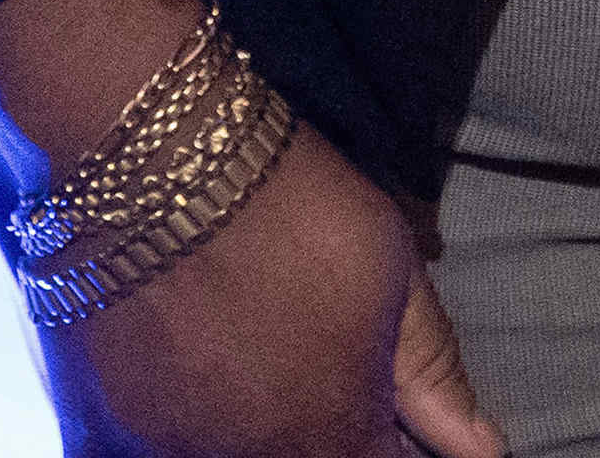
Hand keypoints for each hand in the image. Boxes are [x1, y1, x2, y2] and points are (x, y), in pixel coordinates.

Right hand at [36, 140, 500, 457]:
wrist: (165, 169)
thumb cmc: (301, 213)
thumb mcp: (396, 279)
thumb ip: (434, 377)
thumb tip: (483, 449)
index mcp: (332, 431)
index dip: (389, 448)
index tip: (390, 420)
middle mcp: (252, 457)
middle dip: (330, 435)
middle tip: (321, 366)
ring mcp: (176, 443)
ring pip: (235, 456)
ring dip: (265, 428)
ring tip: (265, 361)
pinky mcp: (115, 418)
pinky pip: (170, 443)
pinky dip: (199, 420)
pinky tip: (209, 366)